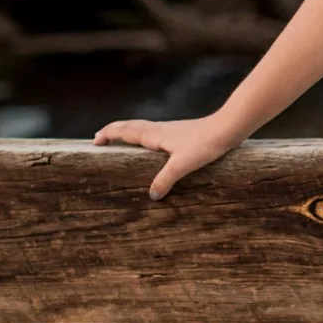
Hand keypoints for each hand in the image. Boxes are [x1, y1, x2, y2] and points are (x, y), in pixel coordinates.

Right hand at [93, 113, 242, 199]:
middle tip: (100, 139)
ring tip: (120, 143)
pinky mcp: (180, 134)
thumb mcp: (183, 165)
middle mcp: (159, 129)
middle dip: (113, 131)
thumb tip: (151, 196)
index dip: (108, 134)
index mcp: (154, 134)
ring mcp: (170, 130)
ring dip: (128, 133)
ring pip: (142, 128)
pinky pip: (154, 133)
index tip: (94, 141)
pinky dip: (143, 137)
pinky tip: (152, 147)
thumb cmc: (205, 144)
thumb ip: (165, 179)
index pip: (124, 130)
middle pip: (130, 126)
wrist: (228, 128)